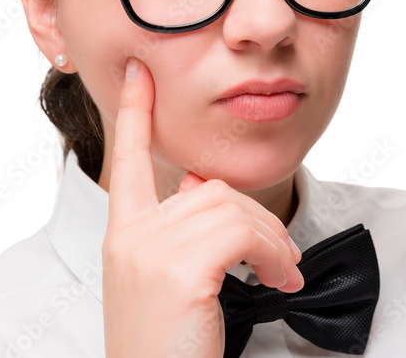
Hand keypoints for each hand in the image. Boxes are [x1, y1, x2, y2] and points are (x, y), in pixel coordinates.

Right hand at [102, 57, 303, 357]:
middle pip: (207, 186)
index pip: (126, 161)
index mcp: (123, 236)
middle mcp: (130, 237)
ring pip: (232, 207)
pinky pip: (244, 233)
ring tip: (282, 274)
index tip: (139, 74)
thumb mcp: (164, 282)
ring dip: (272, 240)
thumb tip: (202, 185)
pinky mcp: (180, 268)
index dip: (135, 113)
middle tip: (282, 258)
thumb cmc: (168, 347)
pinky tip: (278, 282)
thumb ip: (180, 230)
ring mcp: (150, 250)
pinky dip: (273, 255)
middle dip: (257, 217)